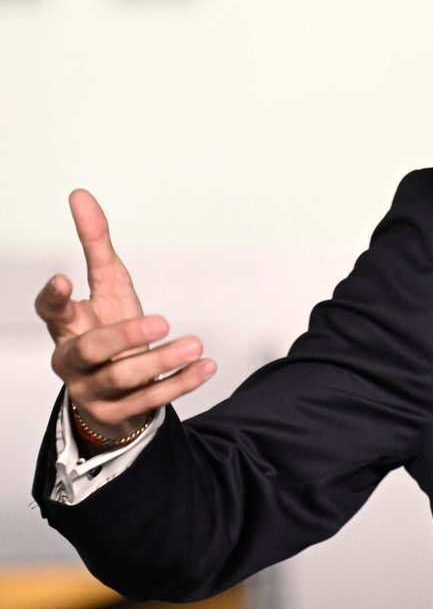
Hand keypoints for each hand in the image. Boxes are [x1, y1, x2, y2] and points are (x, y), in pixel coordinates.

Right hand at [34, 189, 216, 444]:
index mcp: (68, 327)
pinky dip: (180, 383)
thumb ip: (96, 245)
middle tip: (162, 321)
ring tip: (195, 344)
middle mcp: (73, 360)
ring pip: (123, 380)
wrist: (115, 389)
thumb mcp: (108, 286)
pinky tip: (205, 366)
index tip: (64, 278)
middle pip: (91, 350)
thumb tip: (81, 195)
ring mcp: (92, 390)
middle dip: (125, 336)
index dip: (53, 298)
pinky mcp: (116, 413)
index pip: (50, 314)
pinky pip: (150, 400)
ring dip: (161, 362)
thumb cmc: (109, 329)